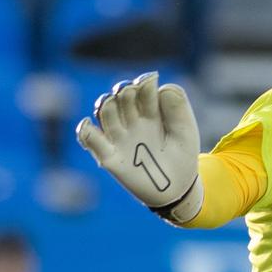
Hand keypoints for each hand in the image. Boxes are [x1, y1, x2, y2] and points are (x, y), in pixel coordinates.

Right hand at [74, 71, 201, 223]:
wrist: (178, 189)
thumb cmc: (181, 156)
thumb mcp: (186, 131)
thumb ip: (178, 108)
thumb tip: (162, 88)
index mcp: (150, 111)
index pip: (142, 89)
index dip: (144, 83)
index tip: (150, 82)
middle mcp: (132, 120)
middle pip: (121, 96)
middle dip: (125, 91)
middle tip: (133, 96)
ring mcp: (120, 137)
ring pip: (105, 111)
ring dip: (106, 103)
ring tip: (112, 102)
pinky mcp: (109, 156)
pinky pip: (91, 141)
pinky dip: (85, 131)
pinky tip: (88, 125)